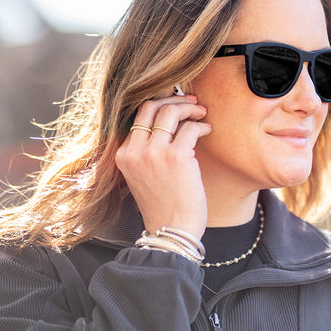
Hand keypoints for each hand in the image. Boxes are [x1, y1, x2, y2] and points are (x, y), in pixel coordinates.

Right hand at [115, 94, 210, 238]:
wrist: (172, 231)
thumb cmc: (163, 206)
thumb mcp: (143, 176)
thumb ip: (146, 152)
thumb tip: (169, 122)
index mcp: (124, 155)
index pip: (139, 116)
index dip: (159, 104)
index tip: (175, 104)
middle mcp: (135, 151)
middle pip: (152, 106)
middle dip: (174, 98)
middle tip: (191, 102)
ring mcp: (154, 153)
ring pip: (171, 111)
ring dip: (190, 108)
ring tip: (201, 113)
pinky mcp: (176, 157)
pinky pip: (190, 128)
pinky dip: (201, 125)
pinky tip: (207, 130)